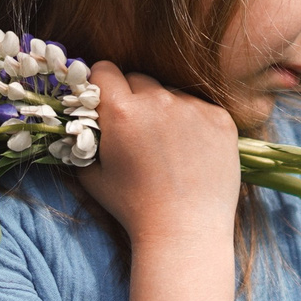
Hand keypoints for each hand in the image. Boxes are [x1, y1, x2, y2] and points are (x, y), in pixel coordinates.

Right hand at [72, 62, 241, 245]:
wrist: (185, 230)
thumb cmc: (133, 207)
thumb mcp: (92, 174)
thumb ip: (83, 138)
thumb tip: (80, 117)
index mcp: (122, 111)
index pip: (105, 70)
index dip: (102, 85)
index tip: (106, 100)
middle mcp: (157, 101)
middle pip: (139, 79)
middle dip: (133, 98)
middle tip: (138, 131)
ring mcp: (193, 108)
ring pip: (170, 94)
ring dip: (165, 111)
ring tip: (169, 148)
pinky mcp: (220, 119)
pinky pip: (200, 107)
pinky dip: (194, 123)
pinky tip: (192, 153)